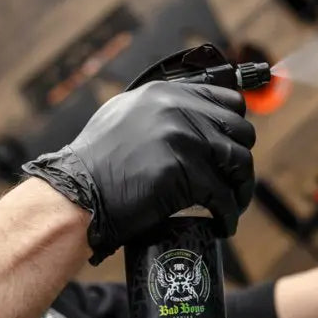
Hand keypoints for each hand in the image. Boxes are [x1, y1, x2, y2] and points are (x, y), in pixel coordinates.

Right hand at [21, 82, 254, 262]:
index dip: (235, 127)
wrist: (75, 194)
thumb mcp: (124, 116)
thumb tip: (196, 118)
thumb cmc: (96, 164)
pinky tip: (223, 224)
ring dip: (241, 188)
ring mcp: (182, 138)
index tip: (233, 148)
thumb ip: (160, 110)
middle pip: (240, 130)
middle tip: (233, 182)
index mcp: (165, 93)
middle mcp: (177, 109)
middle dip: (240, 160)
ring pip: (239, 162)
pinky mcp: (184, 171)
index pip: (228, 100)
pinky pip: (223, 196)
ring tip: (232, 205)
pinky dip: (228, 214)